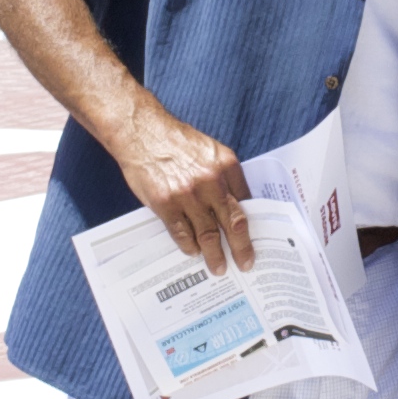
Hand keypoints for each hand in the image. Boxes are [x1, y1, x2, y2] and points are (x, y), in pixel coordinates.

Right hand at [113, 101, 250, 272]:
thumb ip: (224, 176)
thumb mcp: (210, 150)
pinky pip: (182, 233)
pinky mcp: (166, 203)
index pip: (247, 203)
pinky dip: (189, 246)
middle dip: (242, 248)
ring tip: (219, 266)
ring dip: (215, 254)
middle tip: (245, 264)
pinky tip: (193, 251)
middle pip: (234, 223)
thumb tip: (236, 205)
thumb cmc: (176, 141)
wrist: (142, 131)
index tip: (255, 240)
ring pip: (208, 233)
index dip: (252, 225)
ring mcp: (188, 194)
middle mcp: (211, 181)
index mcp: (226, 166)